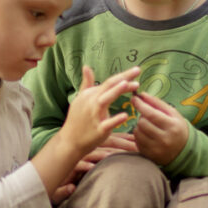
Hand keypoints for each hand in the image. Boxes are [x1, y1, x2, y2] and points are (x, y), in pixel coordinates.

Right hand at [30, 65, 139, 199]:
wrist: (69, 141)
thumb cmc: (77, 119)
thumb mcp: (81, 99)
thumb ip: (86, 83)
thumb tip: (86, 66)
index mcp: (91, 94)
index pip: (109, 82)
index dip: (123, 75)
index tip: (137, 70)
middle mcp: (92, 102)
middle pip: (108, 86)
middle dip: (123, 77)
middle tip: (138, 70)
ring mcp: (94, 116)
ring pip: (104, 101)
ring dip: (115, 91)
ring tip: (127, 84)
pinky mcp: (98, 130)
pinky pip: (107, 124)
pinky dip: (115, 120)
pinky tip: (125, 115)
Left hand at [132, 91, 188, 164]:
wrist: (184, 151)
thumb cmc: (177, 128)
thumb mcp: (172, 113)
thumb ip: (157, 103)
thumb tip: (142, 94)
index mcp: (172, 126)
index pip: (151, 114)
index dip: (140, 105)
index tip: (134, 98)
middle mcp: (165, 139)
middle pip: (142, 123)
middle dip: (142, 117)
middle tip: (148, 117)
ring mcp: (156, 149)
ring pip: (137, 132)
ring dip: (139, 126)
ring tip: (148, 126)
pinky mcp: (150, 155)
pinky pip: (137, 141)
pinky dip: (139, 136)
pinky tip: (147, 135)